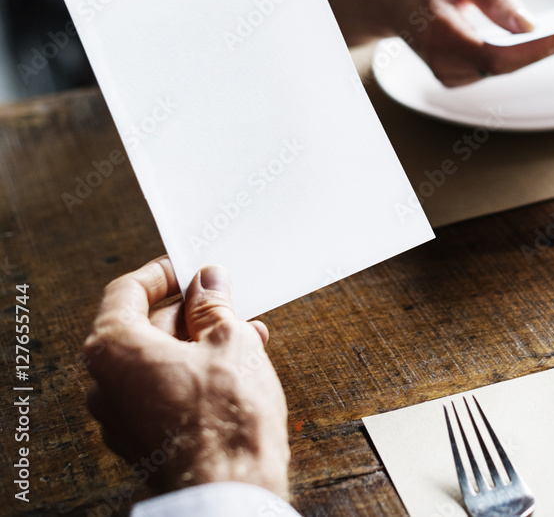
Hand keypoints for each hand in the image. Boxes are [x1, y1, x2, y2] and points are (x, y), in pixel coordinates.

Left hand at [83, 258, 289, 497]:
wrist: (230, 488)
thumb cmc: (226, 416)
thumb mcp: (230, 340)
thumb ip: (213, 305)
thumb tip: (208, 281)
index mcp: (114, 349)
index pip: (126, 291)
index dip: (162, 273)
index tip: (190, 267)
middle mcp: (105, 383)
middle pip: (143, 326)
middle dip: (189, 311)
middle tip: (227, 301)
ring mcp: (120, 416)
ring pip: (157, 360)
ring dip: (198, 342)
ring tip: (246, 334)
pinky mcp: (141, 439)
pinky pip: (162, 390)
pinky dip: (193, 372)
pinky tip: (236, 367)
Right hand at [380, 0, 553, 86]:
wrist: (390, 0)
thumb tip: (529, 25)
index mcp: (440, 38)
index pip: (498, 57)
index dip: (537, 49)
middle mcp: (443, 66)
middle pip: (507, 66)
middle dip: (548, 47)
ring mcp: (449, 76)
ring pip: (505, 68)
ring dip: (539, 50)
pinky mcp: (456, 78)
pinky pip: (498, 67)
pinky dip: (523, 53)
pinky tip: (545, 37)